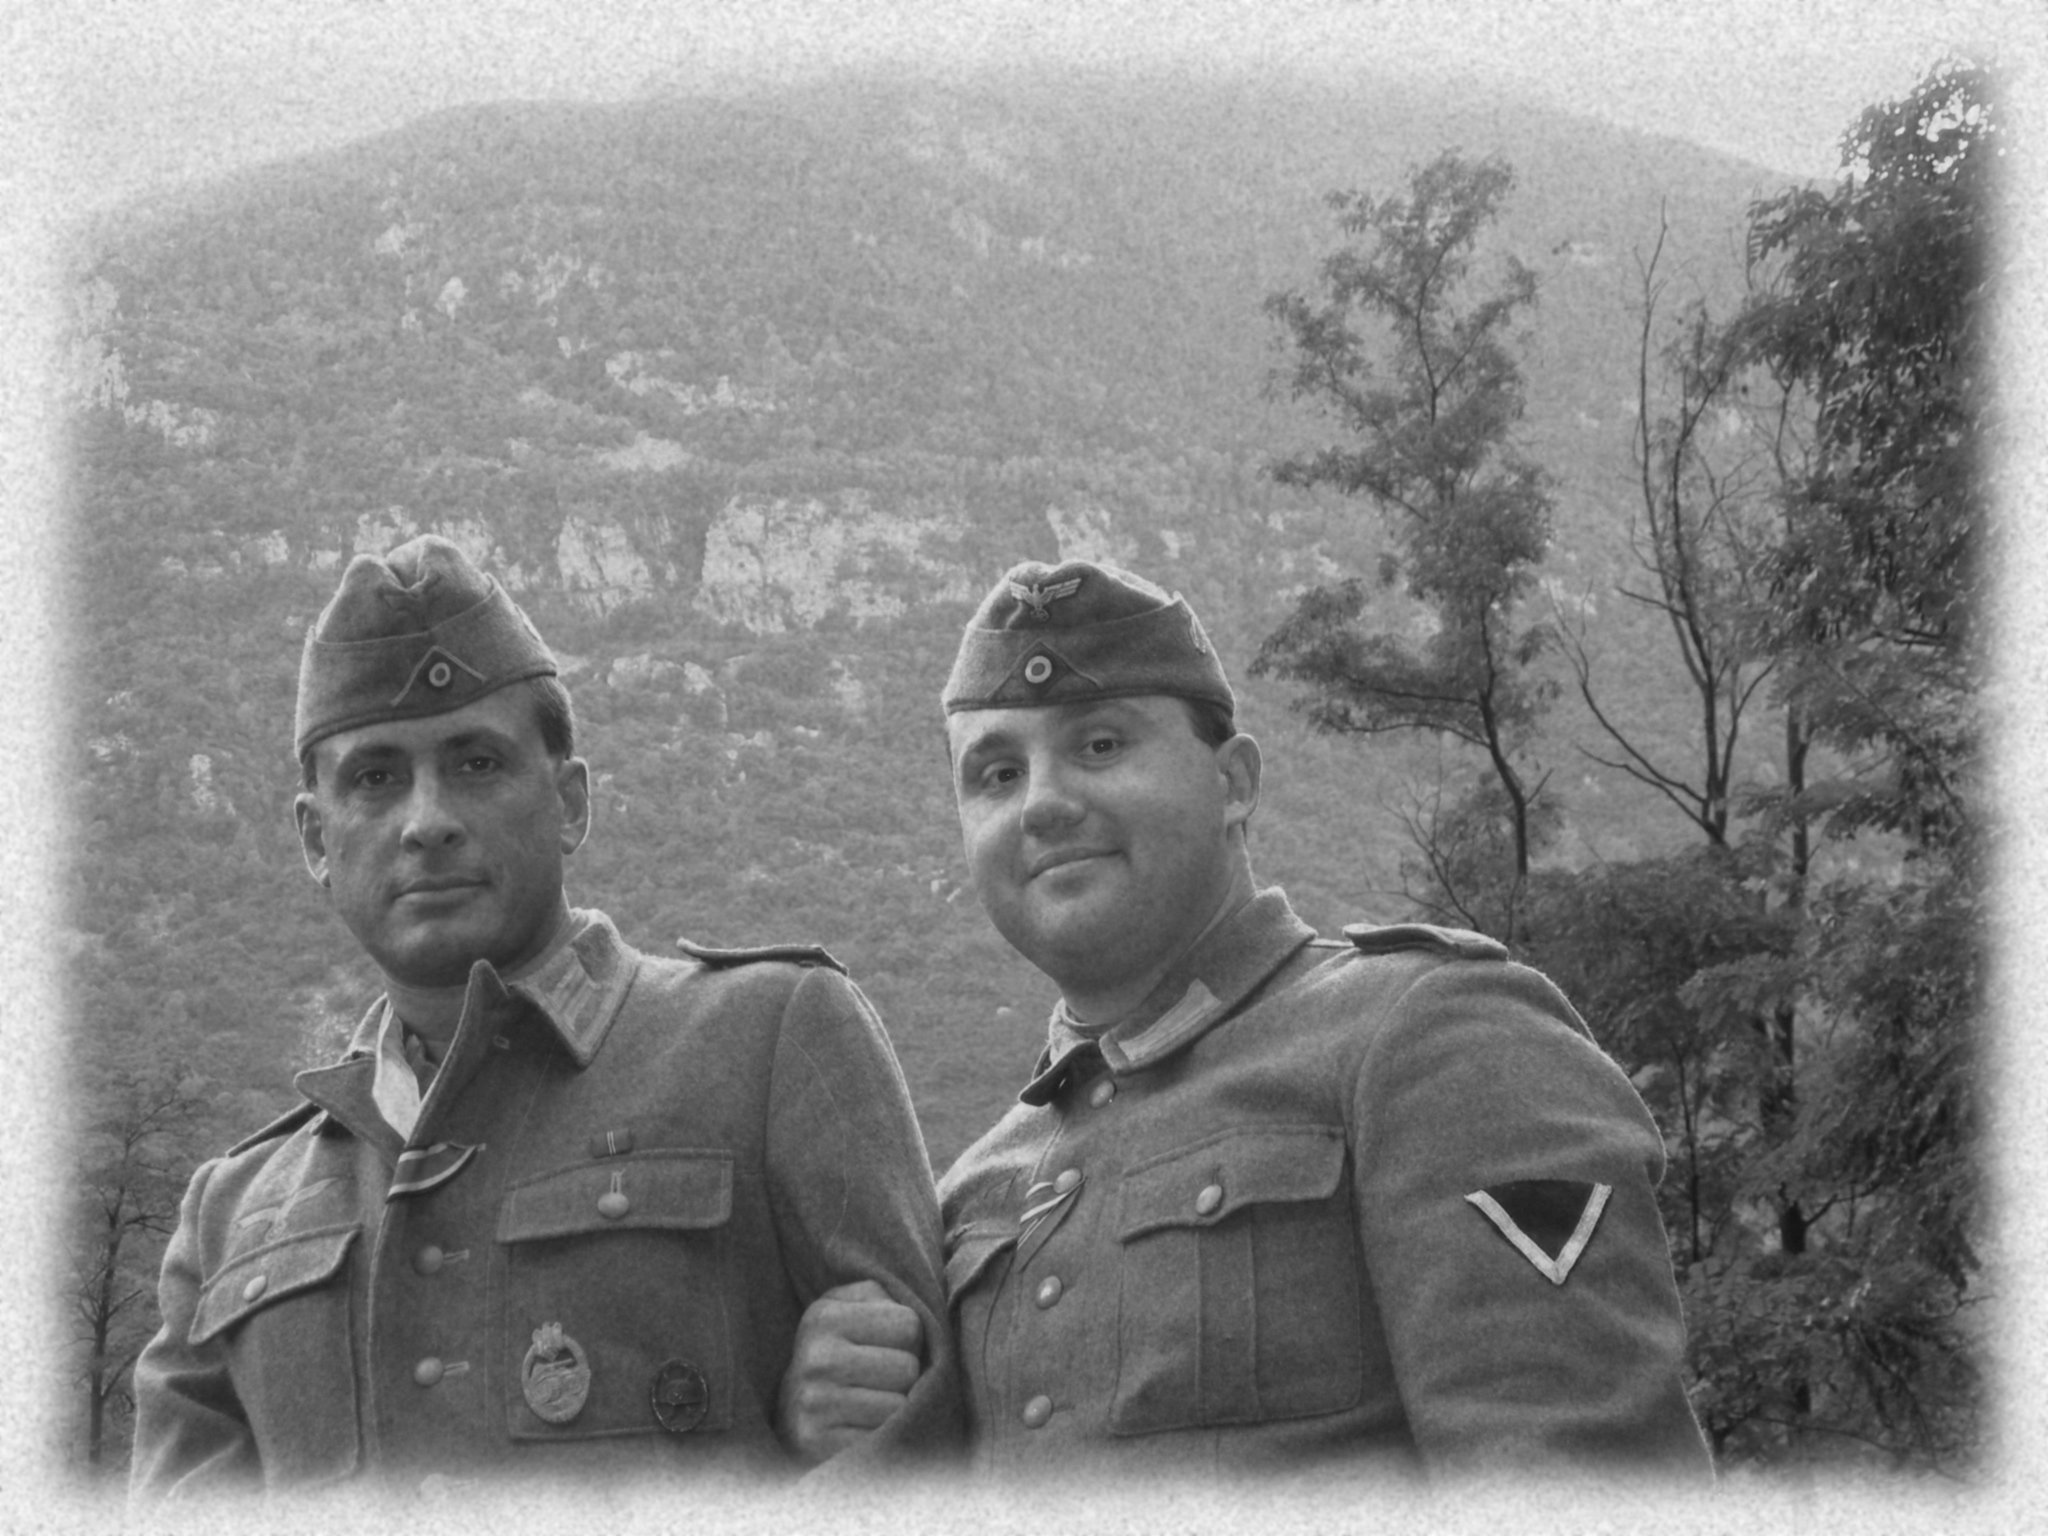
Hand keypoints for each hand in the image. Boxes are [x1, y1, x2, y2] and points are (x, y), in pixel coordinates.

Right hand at [777, 1279, 923, 1464]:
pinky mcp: (817, 1445)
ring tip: (868, 1406)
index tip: (882, 1349)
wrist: (792, 1416)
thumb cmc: (838, 1354)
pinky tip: (860, 1431)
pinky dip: (880, 1438)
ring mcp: (813, 1404)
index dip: (906, 1340)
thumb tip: (921, 1311)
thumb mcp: (852, 1310)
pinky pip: (881, 1440)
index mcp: (824, 1316)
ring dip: (893, 1410)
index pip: (910, 1324)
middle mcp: (815, 1358)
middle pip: (907, 1368)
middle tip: (876, 1382)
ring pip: (898, 1406)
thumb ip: (886, 1297)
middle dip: (901, 1378)